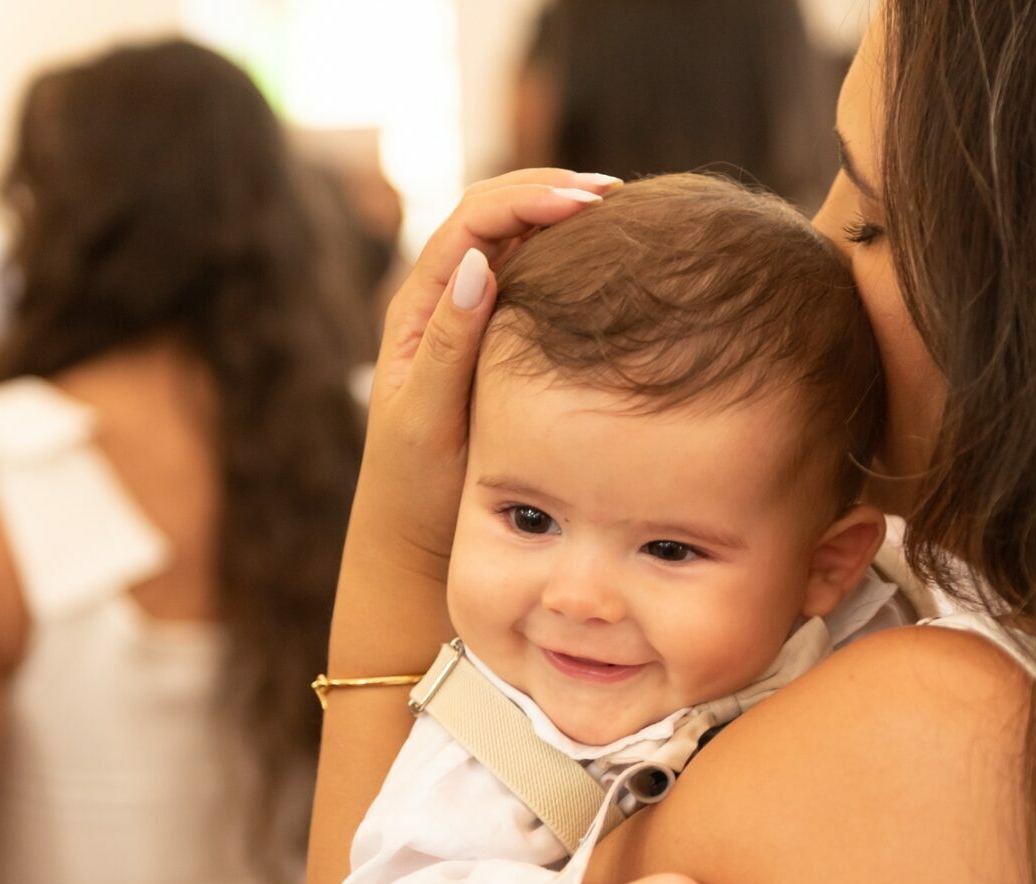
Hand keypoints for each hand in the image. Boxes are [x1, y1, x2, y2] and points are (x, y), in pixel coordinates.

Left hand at [356, 170, 618, 573]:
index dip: (527, 199)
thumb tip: (478, 265)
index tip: (586, 202)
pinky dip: (567, 259)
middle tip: (616, 194)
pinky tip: (609, 262)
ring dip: (561, 219)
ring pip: (514, 242)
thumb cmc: (416, 487)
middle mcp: (441, 302)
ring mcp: (469, 319)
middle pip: (493, 216)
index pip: (471, 224)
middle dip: (550, 193)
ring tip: (620, 213)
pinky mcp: (496, 342)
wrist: (414, 537)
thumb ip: (449, 345)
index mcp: (419, 308)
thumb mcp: (428, 419)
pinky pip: (531, 281)